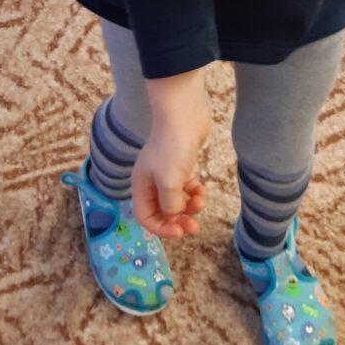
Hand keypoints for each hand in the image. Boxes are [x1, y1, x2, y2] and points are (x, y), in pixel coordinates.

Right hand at [132, 71, 209, 238]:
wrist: (184, 113)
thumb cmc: (172, 147)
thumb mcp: (169, 181)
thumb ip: (171, 205)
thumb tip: (176, 214)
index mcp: (141, 185)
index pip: (145, 217)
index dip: (161, 228)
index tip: (180, 231)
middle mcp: (151, 181)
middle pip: (163, 211)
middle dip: (179, 220)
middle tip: (194, 226)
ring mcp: (167, 172)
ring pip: (177, 200)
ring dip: (190, 206)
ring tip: (201, 201)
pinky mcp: (181, 164)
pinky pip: (187, 188)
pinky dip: (195, 192)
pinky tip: (202, 189)